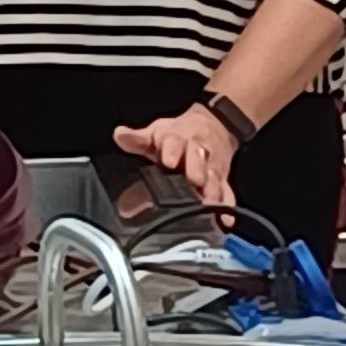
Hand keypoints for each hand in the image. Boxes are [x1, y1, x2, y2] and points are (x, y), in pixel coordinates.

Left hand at [113, 105, 239, 214]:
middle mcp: (197, 152)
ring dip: (212, 191)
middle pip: (198, 160)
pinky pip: (226, 192)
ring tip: (209, 205)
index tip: (167, 161)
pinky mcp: (222, 180)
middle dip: (197, 170)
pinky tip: (225, 220)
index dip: (171, 151)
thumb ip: (138, 138)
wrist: (213, 126)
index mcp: (178, 139)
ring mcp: (211, 167)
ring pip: (213, 177)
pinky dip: (226, 205)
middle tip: (196, 182)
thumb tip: (119, 135)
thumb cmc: (178, 134)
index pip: (174, 143)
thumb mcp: (157, 132)